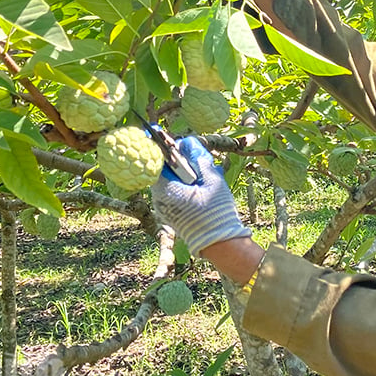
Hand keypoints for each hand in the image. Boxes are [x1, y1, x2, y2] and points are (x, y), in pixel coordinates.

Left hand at [151, 136, 250, 256]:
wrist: (220, 244)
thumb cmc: (216, 212)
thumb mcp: (212, 180)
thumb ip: (199, 159)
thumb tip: (188, 142)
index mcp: (167, 190)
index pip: (155, 161)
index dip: (157, 145)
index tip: (156, 131)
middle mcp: (160, 200)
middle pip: (161, 170)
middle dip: (173, 159)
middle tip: (187, 149)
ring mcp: (164, 208)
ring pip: (167, 182)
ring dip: (180, 172)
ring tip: (200, 169)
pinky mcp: (170, 214)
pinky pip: (172, 192)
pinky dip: (182, 184)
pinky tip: (199, 183)